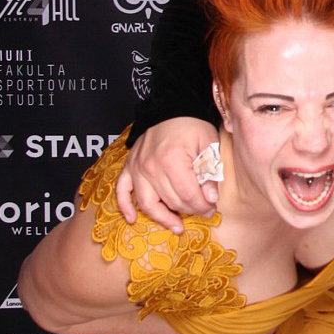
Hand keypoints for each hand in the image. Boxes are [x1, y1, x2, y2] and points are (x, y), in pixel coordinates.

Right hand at [116, 118, 218, 232]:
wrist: (170, 108)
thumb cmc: (192, 126)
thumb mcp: (209, 144)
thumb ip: (210, 172)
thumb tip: (210, 199)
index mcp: (172, 160)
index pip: (188, 195)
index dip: (203, 206)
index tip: (211, 208)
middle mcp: (151, 166)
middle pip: (171, 201)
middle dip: (190, 210)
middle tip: (202, 211)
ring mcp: (137, 168)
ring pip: (147, 203)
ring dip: (163, 217)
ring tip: (177, 225)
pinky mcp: (129, 167)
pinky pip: (122, 191)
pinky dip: (125, 207)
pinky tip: (132, 219)